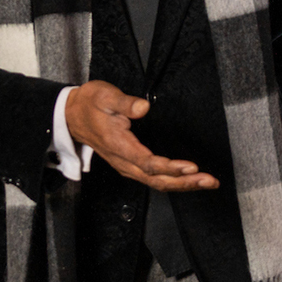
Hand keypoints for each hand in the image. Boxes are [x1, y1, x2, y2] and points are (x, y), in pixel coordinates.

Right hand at [64, 81, 218, 192]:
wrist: (72, 115)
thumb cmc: (90, 105)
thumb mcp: (105, 96)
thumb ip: (125, 103)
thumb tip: (143, 108)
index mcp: (118, 145)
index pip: (147, 163)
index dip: (170, 167)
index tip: (191, 166)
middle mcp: (123, 161)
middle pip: (156, 179)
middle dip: (185, 182)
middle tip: (209, 181)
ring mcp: (127, 165)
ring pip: (156, 182)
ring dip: (182, 184)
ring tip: (206, 182)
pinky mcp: (130, 165)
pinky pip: (153, 179)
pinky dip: (174, 181)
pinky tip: (189, 179)